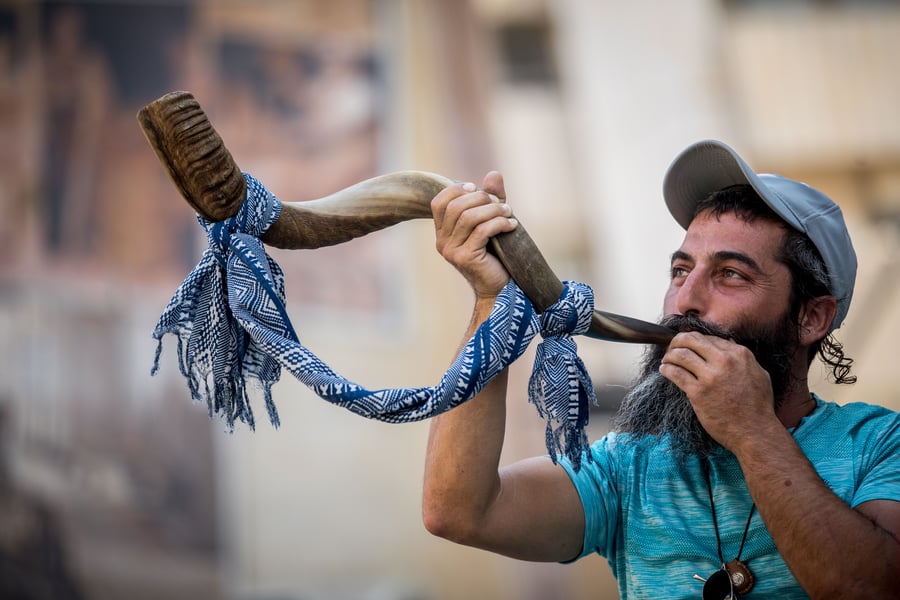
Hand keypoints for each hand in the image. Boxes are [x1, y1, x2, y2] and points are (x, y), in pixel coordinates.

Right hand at [432, 171, 517, 299]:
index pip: (438, 202)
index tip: (476, 187)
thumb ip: (490, 198)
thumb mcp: (491, 221)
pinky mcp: (466, 258)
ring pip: (470, 217)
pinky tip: (512, 226)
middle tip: (501, 203)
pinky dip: (500, 224)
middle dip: (482, 198)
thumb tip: (493, 173)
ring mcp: (452, 251)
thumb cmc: (495, 255)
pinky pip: (482, 231)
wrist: (499, 288)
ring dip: (494, 210)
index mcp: (442, 232)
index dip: (456, 189)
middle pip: (456, 207)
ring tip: (509, 213)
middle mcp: (442, 242)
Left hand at [659, 332, 778, 451]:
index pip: (708, 338)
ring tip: (666, 360)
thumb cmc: (758, 406)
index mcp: (740, 354)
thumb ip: (744, 358)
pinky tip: (664, 370)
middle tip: (671, 348)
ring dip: (669, 355)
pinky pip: (675, 373)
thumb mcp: (760, 374)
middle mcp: (724, 361)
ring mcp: (710, 376)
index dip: (694, 340)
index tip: (687, 345)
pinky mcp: (698, 392)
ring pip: (680, 354)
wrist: (755, 432)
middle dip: (677, 341)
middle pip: (691, 340)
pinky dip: (666, 369)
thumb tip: (729, 343)